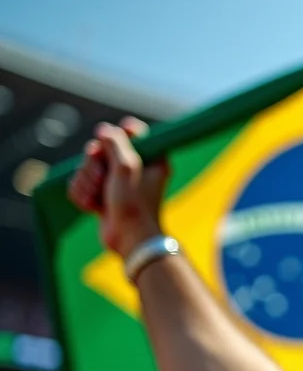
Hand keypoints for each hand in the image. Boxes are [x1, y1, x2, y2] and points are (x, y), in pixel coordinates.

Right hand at [68, 117, 169, 255]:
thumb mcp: (126, 167)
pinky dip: (82, 195)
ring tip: (98, 198)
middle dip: (93, 165)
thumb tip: (104, 130)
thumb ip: (115, 143)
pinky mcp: (102, 197)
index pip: (134, 132)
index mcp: (152, 159)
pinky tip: (92, 208)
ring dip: (86, 182)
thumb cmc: (134, 204)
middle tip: (101, 179)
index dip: (119, 133)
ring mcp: (116, 183)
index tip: (108, 140)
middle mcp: (135, 169)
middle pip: (100, 149)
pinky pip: (81, 185)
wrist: (129, 240)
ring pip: (86, 168)